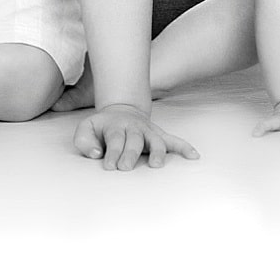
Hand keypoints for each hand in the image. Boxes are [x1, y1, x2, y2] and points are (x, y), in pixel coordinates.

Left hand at [72, 103, 199, 170]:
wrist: (120, 110)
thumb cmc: (101, 127)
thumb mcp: (86, 128)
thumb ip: (85, 141)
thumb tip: (96, 153)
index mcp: (115, 126)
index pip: (115, 139)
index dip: (112, 152)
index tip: (109, 166)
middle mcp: (134, 128)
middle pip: (134, 141)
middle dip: (130, 154)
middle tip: (125, 168)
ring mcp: (148, 131)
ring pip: (156, 140)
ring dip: (157, 152)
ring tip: (156, 165)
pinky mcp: (159, 135)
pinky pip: (174, 140)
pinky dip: (184, 147)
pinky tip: (194, 156)